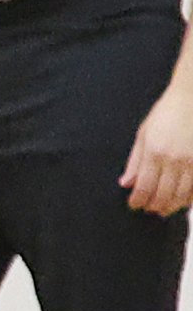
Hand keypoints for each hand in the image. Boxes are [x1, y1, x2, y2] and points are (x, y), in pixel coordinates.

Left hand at [120, 82, 192, 214]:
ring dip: (172, 206)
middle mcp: (174, 160)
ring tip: (164, 208)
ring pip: (183, 196)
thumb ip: (134, 161)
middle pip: (163, 195)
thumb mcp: (143, 135)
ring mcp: (192, 163)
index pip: (143, 186)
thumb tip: (125, 183)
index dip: (138, 200)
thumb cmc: (166, 115)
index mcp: (154, 152)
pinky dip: (189, 199)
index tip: (134, 205)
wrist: (191, 101)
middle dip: (155, 206)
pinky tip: (183, 201)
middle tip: (149, 210)